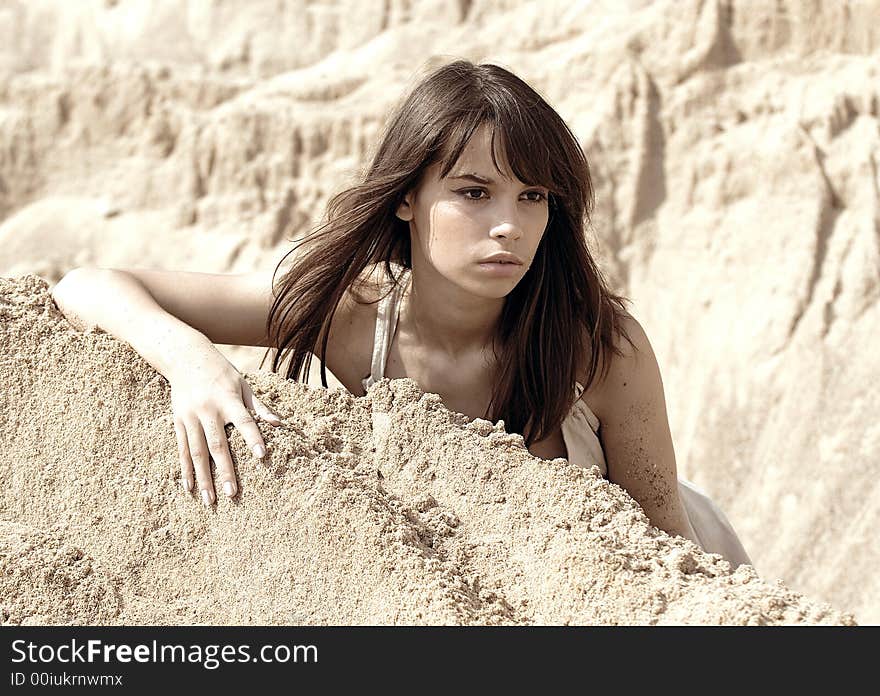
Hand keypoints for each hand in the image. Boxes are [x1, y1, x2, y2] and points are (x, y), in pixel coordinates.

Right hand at [169, 348, 282, 505]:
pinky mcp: (178, 422)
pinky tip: (190, 488)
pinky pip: (182, 450)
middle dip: (225, 470)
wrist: (185, 357)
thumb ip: (259, 406)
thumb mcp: (243, 384)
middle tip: (232, 494)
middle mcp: (208, 410)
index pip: (244, 421)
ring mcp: (190, 418)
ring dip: (204, 478)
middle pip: (217, 445)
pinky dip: (186, 470)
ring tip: (210, 500)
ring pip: (197, 452)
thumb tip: (279, 423)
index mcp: (228, 400)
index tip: (262, 456)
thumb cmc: (221, 372)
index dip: (253, 438)